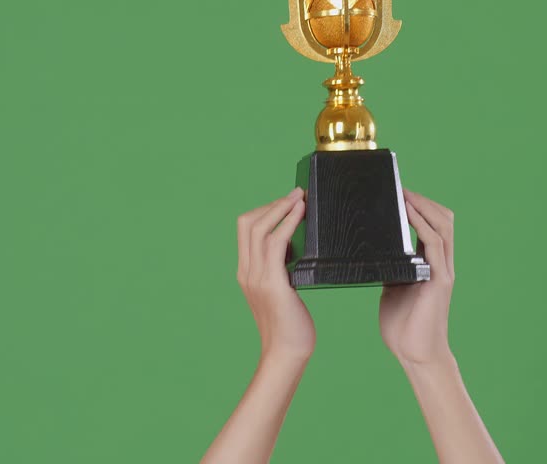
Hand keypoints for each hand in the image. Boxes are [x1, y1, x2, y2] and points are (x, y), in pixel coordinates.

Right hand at [237, 188, 313, 360]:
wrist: (286, 353)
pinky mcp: (273, 284)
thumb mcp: (281, 292)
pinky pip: (276, 243)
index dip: (264, 210)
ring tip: (300, 197)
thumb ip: (281, 272)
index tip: (285, 202)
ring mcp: (257, 277)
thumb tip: (297, 250)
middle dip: (272, 203)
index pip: (245, 230)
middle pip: (248, 223)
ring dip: (282, 207)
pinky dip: (288, 223)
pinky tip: (301, 214)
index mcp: (246, 273)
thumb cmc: (290, 325)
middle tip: (296, 194)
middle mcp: (247, 272)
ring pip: (260, 228)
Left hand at [379, 190, 454, 364]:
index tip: (399, 192)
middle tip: (399, 188)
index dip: (420, 205)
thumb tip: (370, 248)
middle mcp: (441, 263)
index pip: (434, 224)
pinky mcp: (439, 280)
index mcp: (431, 263)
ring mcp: (442, 270)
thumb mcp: (393, 286)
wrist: (415, 354)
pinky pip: (433, 243)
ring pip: (443, 225)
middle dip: (424, 200)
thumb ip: (390, 266)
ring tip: (403, 193)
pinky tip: (407, 213)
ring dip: (423, 205)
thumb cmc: (403, 325)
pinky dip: (421, 223)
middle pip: (444, 218)